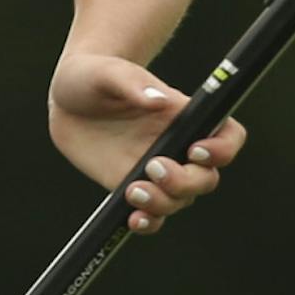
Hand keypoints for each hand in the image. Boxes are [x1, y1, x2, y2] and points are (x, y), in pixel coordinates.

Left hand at [48, 51, 245, 233]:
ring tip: (133, 190)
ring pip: (181, 200)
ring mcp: (156, 171)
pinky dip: (149, 222)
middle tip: (153, 167)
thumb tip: (158, 101)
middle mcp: (177, 147)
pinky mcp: (132, 187)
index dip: (223, 149)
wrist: (67, 99)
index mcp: (184, 117)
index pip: (226, 136)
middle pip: (206, 178)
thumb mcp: (109, 73)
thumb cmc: (94, 76)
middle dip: (186, 182)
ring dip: (163, 203)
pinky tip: (133, 219)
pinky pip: (152, 214)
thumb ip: (134, 84)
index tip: (196, 150)